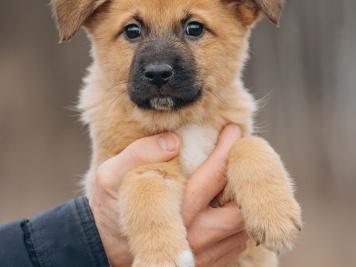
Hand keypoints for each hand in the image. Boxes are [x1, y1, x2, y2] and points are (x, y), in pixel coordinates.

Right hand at [89, 125, 247, 266]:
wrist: (106, 248)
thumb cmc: (110, 206)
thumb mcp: (111, 175)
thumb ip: (139, 154)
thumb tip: (175, 141)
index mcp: (176, 207)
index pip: (215, 174)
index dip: (227, 148)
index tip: (233, 129)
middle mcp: (195, 233)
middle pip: (241, 206)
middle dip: (245, 177)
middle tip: (240, 154)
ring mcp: (202, 252)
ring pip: (242, 226)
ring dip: (244, 200)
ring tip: (235, 176)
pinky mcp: (204, 263)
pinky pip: (236, 244)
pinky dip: (238, 222)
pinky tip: (226, 203)